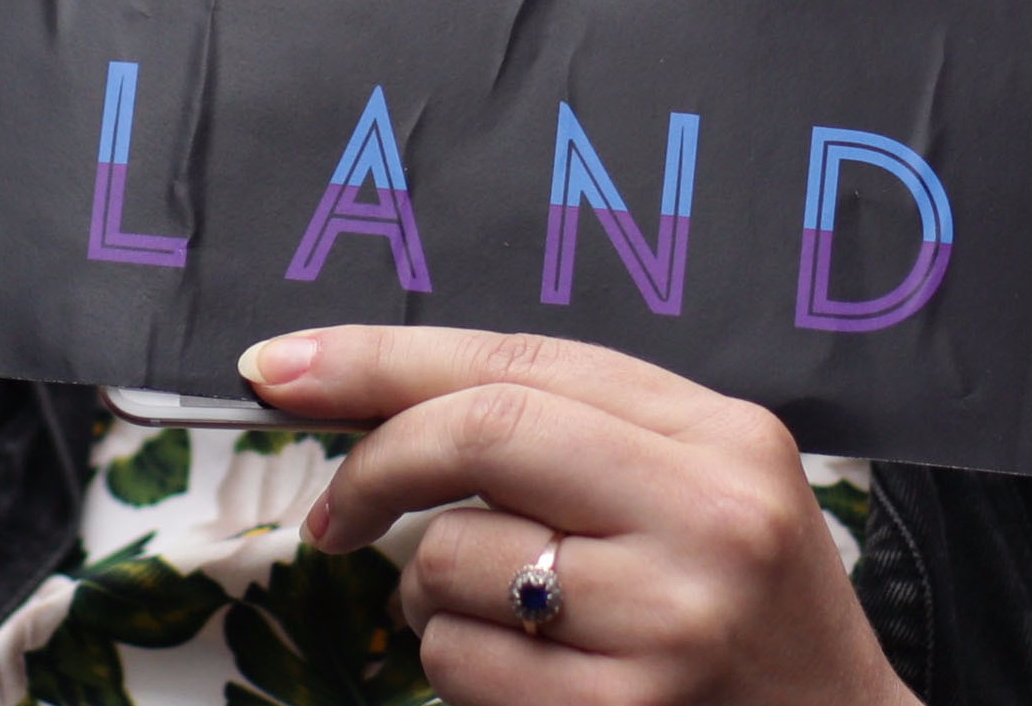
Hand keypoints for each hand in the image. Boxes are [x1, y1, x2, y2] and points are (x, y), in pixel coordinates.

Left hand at [238, 325, 917, 705]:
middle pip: (481, 433)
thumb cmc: (749, 615)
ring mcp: (668, 623)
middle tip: (339, 513)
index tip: (282, 369)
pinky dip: (459, 668)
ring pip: (453, 562)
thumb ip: (575, 433)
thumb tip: (373, 397)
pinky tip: (526, 678)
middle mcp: (705, 518)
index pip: (522, 364)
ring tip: (506, 618)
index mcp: (722, 438)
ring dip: (433, 592)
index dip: (382, 359)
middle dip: (377, 464)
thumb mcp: (701, 490)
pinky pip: (463, 666)